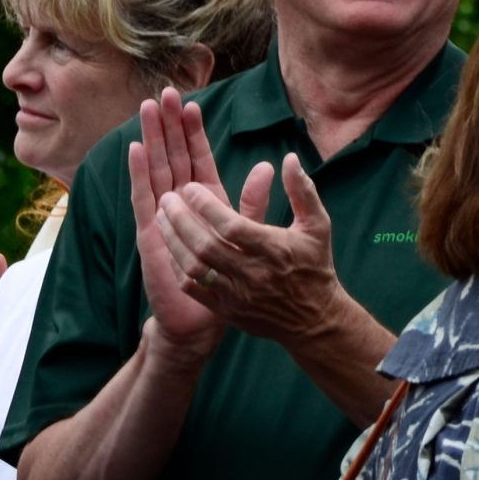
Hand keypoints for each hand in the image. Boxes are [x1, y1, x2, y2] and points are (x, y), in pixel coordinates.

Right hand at [127, 89, 232, 360]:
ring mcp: (162, 217)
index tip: (191, 103)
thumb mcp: (251, 234)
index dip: (193, 132)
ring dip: (152, 139)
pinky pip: (144, 197)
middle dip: (168, 125)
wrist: (201, 321)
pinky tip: (136, 149)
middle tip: (164, 92)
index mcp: (207, 202)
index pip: (198, 159)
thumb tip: (270, 166)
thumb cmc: (228, 281)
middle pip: (172, 156)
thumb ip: (254, 201)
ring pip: (157, 169)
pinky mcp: (150, 234)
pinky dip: (140, 173)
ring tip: (148, 109)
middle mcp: (181, 205)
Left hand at [156, 151, 346, 345]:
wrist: (313, 320)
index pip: (231, 226)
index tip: (190, 188)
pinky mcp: (227, 311)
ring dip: (174, 241)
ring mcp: (237, 295)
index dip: (206, 206)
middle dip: (181, 220)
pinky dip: (179, 267)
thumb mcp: (317, 225)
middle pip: (206, 245)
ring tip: (161, 219)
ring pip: (195, 268)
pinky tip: (171, 247)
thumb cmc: (314, 266)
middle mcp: (253, 273)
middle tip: (167, 199)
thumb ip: (302, 190)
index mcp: (273, 249)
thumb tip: (290, 158)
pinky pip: (194, 289)